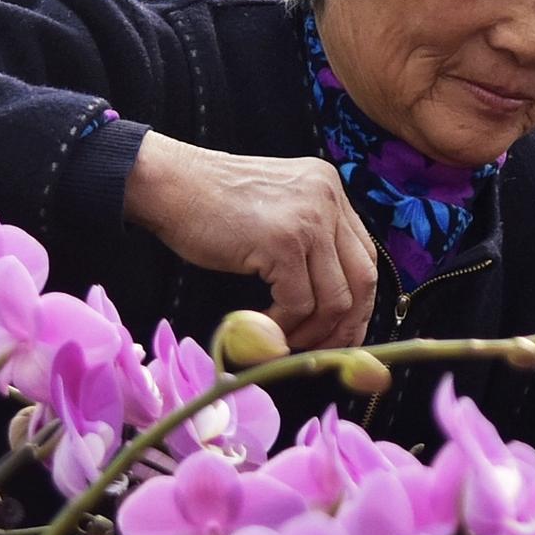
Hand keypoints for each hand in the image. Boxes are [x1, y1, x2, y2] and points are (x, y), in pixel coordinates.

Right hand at [122, 134, 376, 351]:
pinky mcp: (285, 243)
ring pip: (334, 299)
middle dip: (345, 325)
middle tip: (321, 349)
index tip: (343, 331)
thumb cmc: (210, 203)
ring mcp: (309, 220)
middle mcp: (328, 199)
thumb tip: (330, 300)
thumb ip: (307, 238)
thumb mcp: (275, 209)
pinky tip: (261, 323)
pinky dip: (282, 324)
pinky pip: (299, 303)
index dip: (359, 302)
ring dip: (311, 331)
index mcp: (328, 188)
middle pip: (362, 279)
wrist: (170, 184)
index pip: (365, 255)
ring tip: (283, 338)